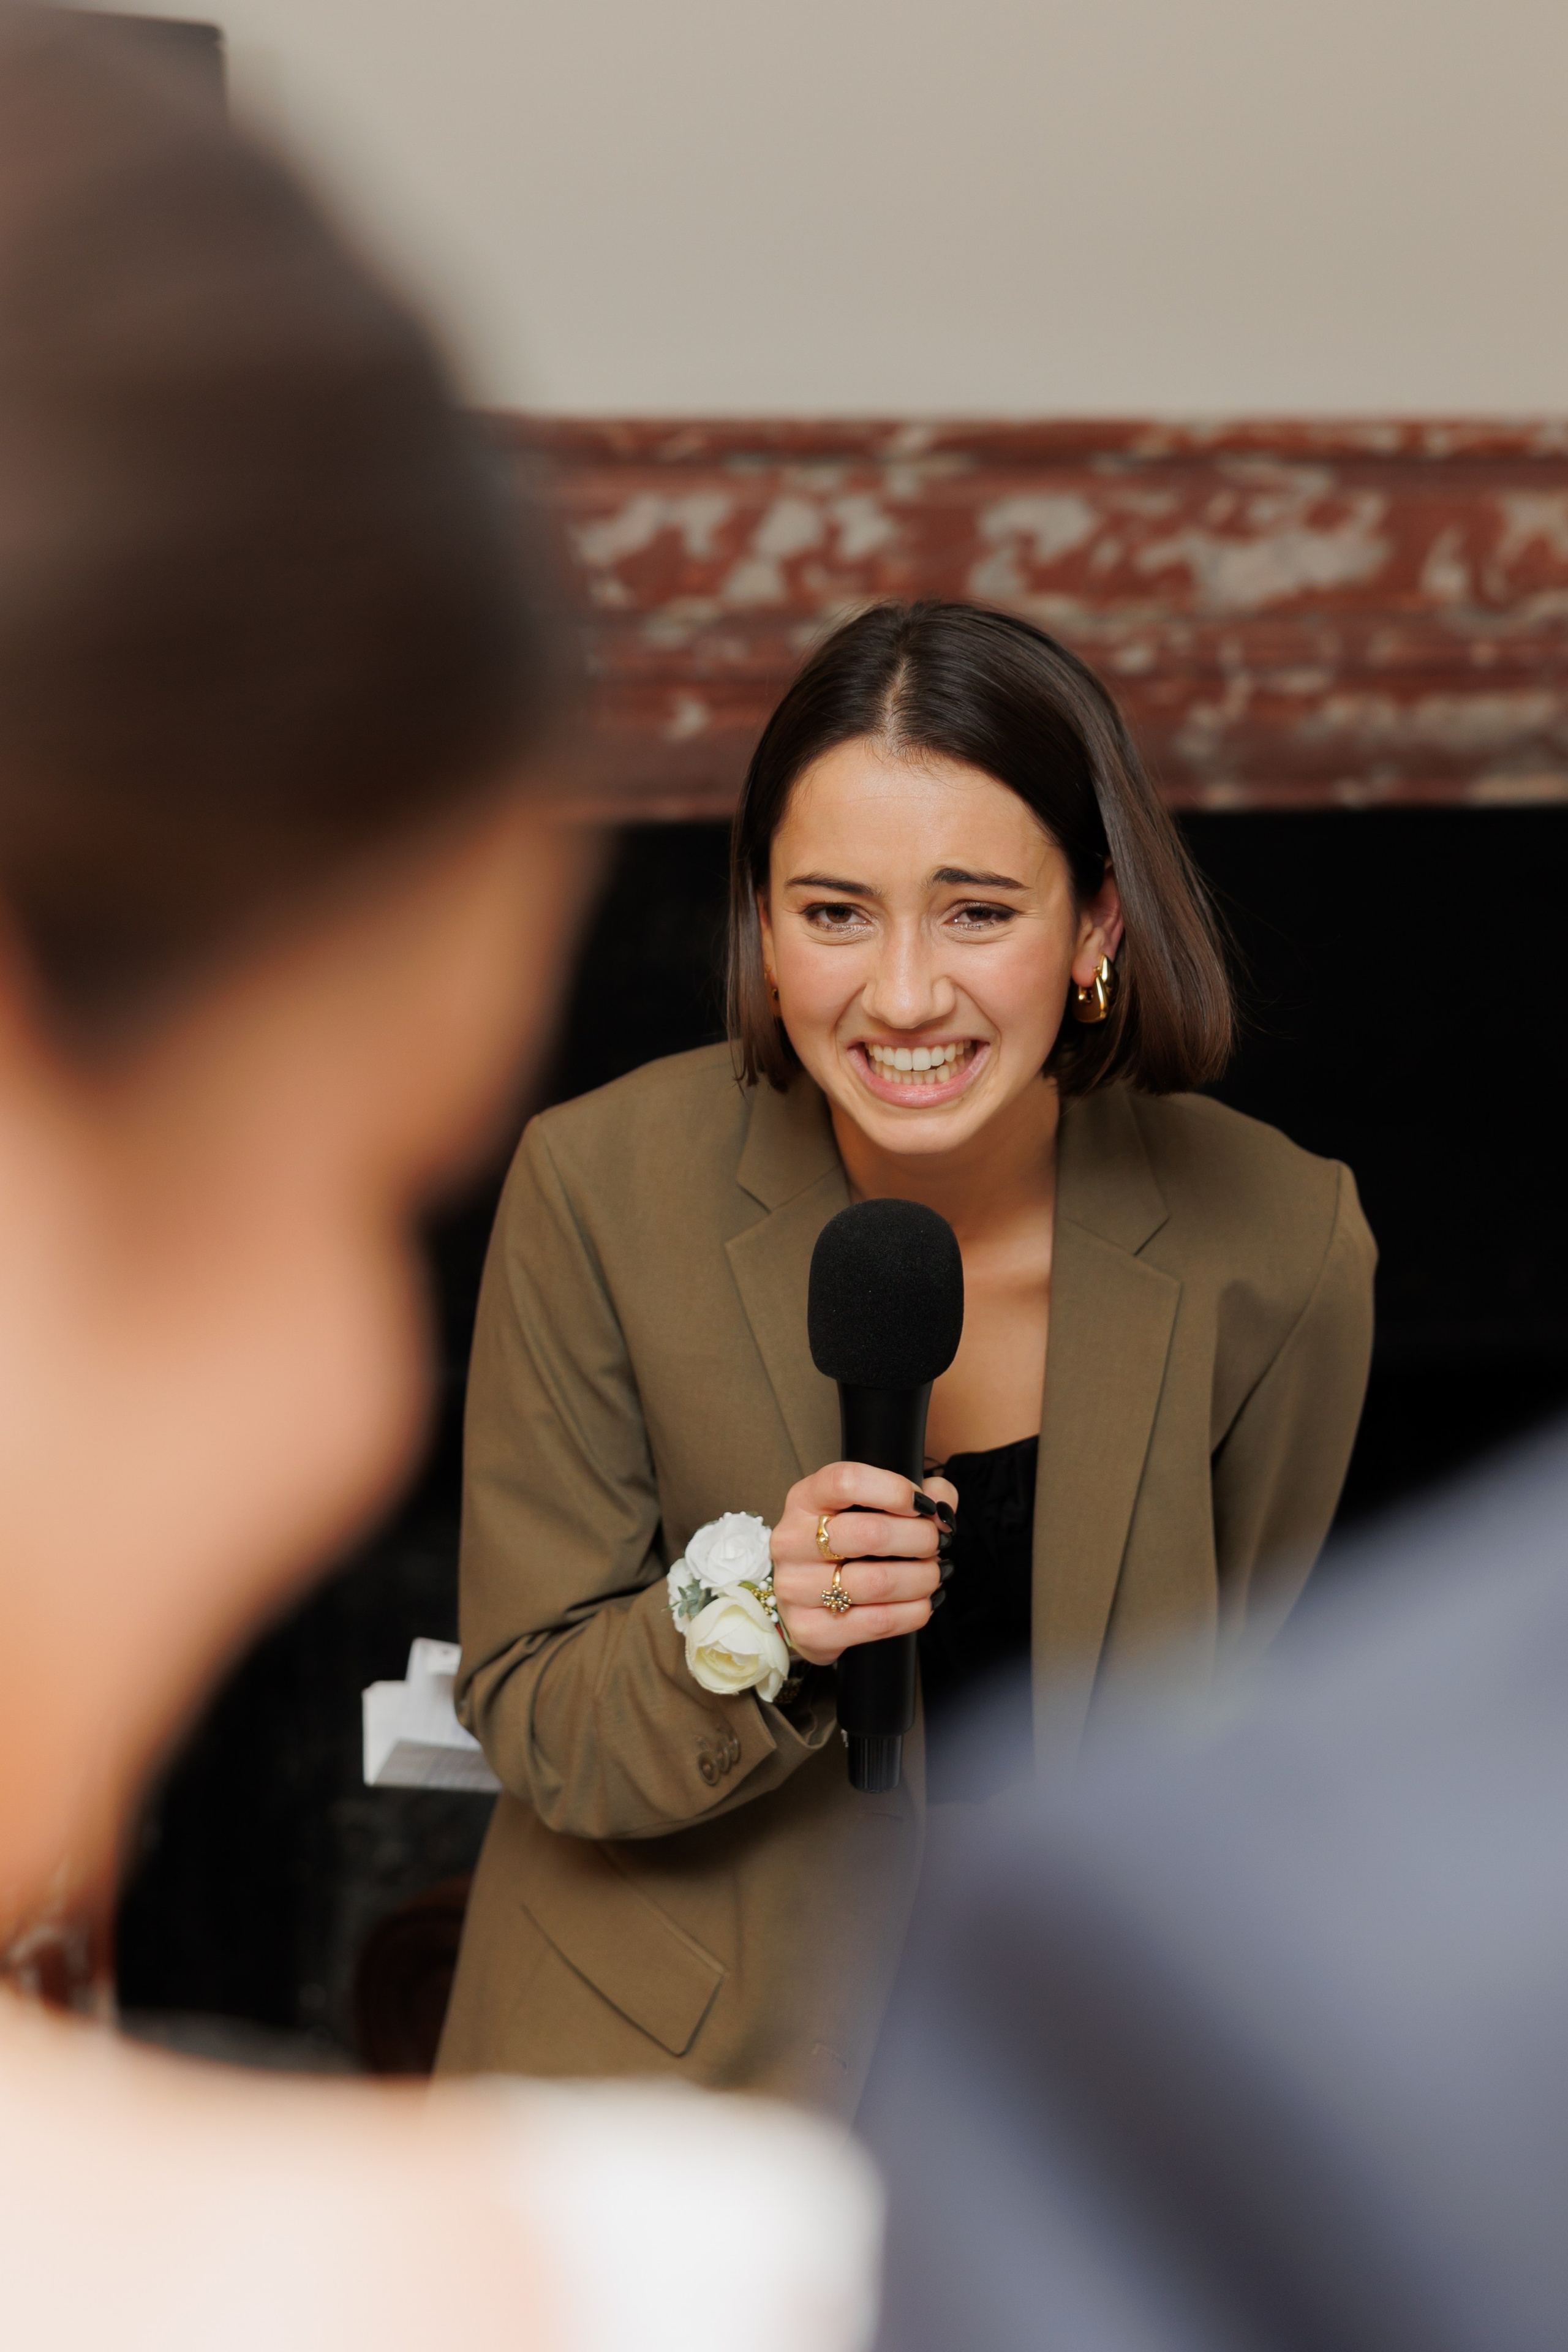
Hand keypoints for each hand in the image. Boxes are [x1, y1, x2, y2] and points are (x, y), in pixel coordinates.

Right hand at [770, 1462, 958, 1666]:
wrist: (811, 1601)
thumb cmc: (848, 1546)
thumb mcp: (874, 1508)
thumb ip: (917, 1495)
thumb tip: (942, 1504)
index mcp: (805, 1499)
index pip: (845, 1482)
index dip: (894, 1490)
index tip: (923, 1505)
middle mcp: (792, 1541)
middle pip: (870, 1533)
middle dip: (921, 1539)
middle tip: (938, 1544)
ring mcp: (795, 1588)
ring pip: (879, 1582)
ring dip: (922, 1578)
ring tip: (934, 1574)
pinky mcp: (810, 1630)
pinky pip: (879, 1622)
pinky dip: (914, 1611)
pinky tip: (923, 1602)